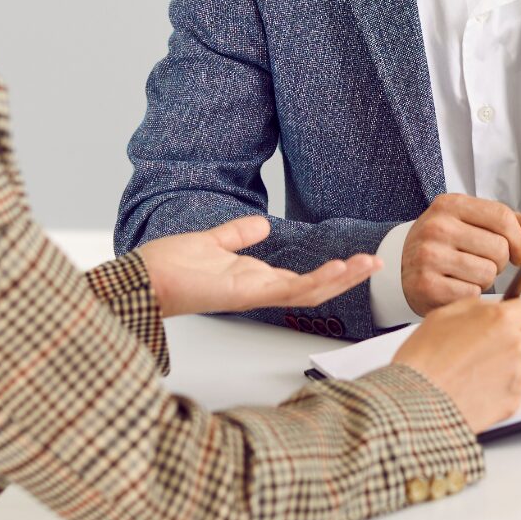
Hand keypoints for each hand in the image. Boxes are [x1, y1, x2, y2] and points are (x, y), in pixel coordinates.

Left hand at [139, 216, 382, 317]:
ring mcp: (254, 294)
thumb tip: (261, 226)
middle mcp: (259, 290)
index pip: (302, 279)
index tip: (357, 260)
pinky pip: (288, 291)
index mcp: (254, 279)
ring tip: (369, 265)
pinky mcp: (245, 294)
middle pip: (314, 289)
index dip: (332, 272)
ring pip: (309, 292)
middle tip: (377, 263)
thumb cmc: (169, 266)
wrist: (143, 277)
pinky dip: (316, 281)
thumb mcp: (212, 242)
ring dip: (341, 280)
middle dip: (347, 278)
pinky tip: (338, 270)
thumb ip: (237, 235)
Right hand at [392, 299, 520, 432]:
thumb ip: (475, 308)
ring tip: (473, 373)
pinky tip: (474, 389)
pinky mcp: (513, 401)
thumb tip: (490, 308)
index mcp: (500, 320)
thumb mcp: (442, 316)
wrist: (417, 400)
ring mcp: (516, 375)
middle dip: (511, 342)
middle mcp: (515, 345)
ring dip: (505, 368)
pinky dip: (498, 391)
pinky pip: (512, 391)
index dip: (516, 317)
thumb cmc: (423, 359)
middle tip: (482, 350)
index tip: (505, 323)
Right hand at [401, 194, 520, 313]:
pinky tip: (455, 287)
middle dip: (499, 262)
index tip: (519, 253)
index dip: (519, 239)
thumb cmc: (442, 243)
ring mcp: (429, 256)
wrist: (400, 266)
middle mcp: (437, 227)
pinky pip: (471, 294)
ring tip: (466, 275)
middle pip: (498, 248)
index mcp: (450, 205)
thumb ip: (510, 223)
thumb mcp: (470, 222)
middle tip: (481, 263)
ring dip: (484, 280)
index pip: (502, 217)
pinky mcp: (427, 285)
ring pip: (487, 274)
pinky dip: (470, 296)